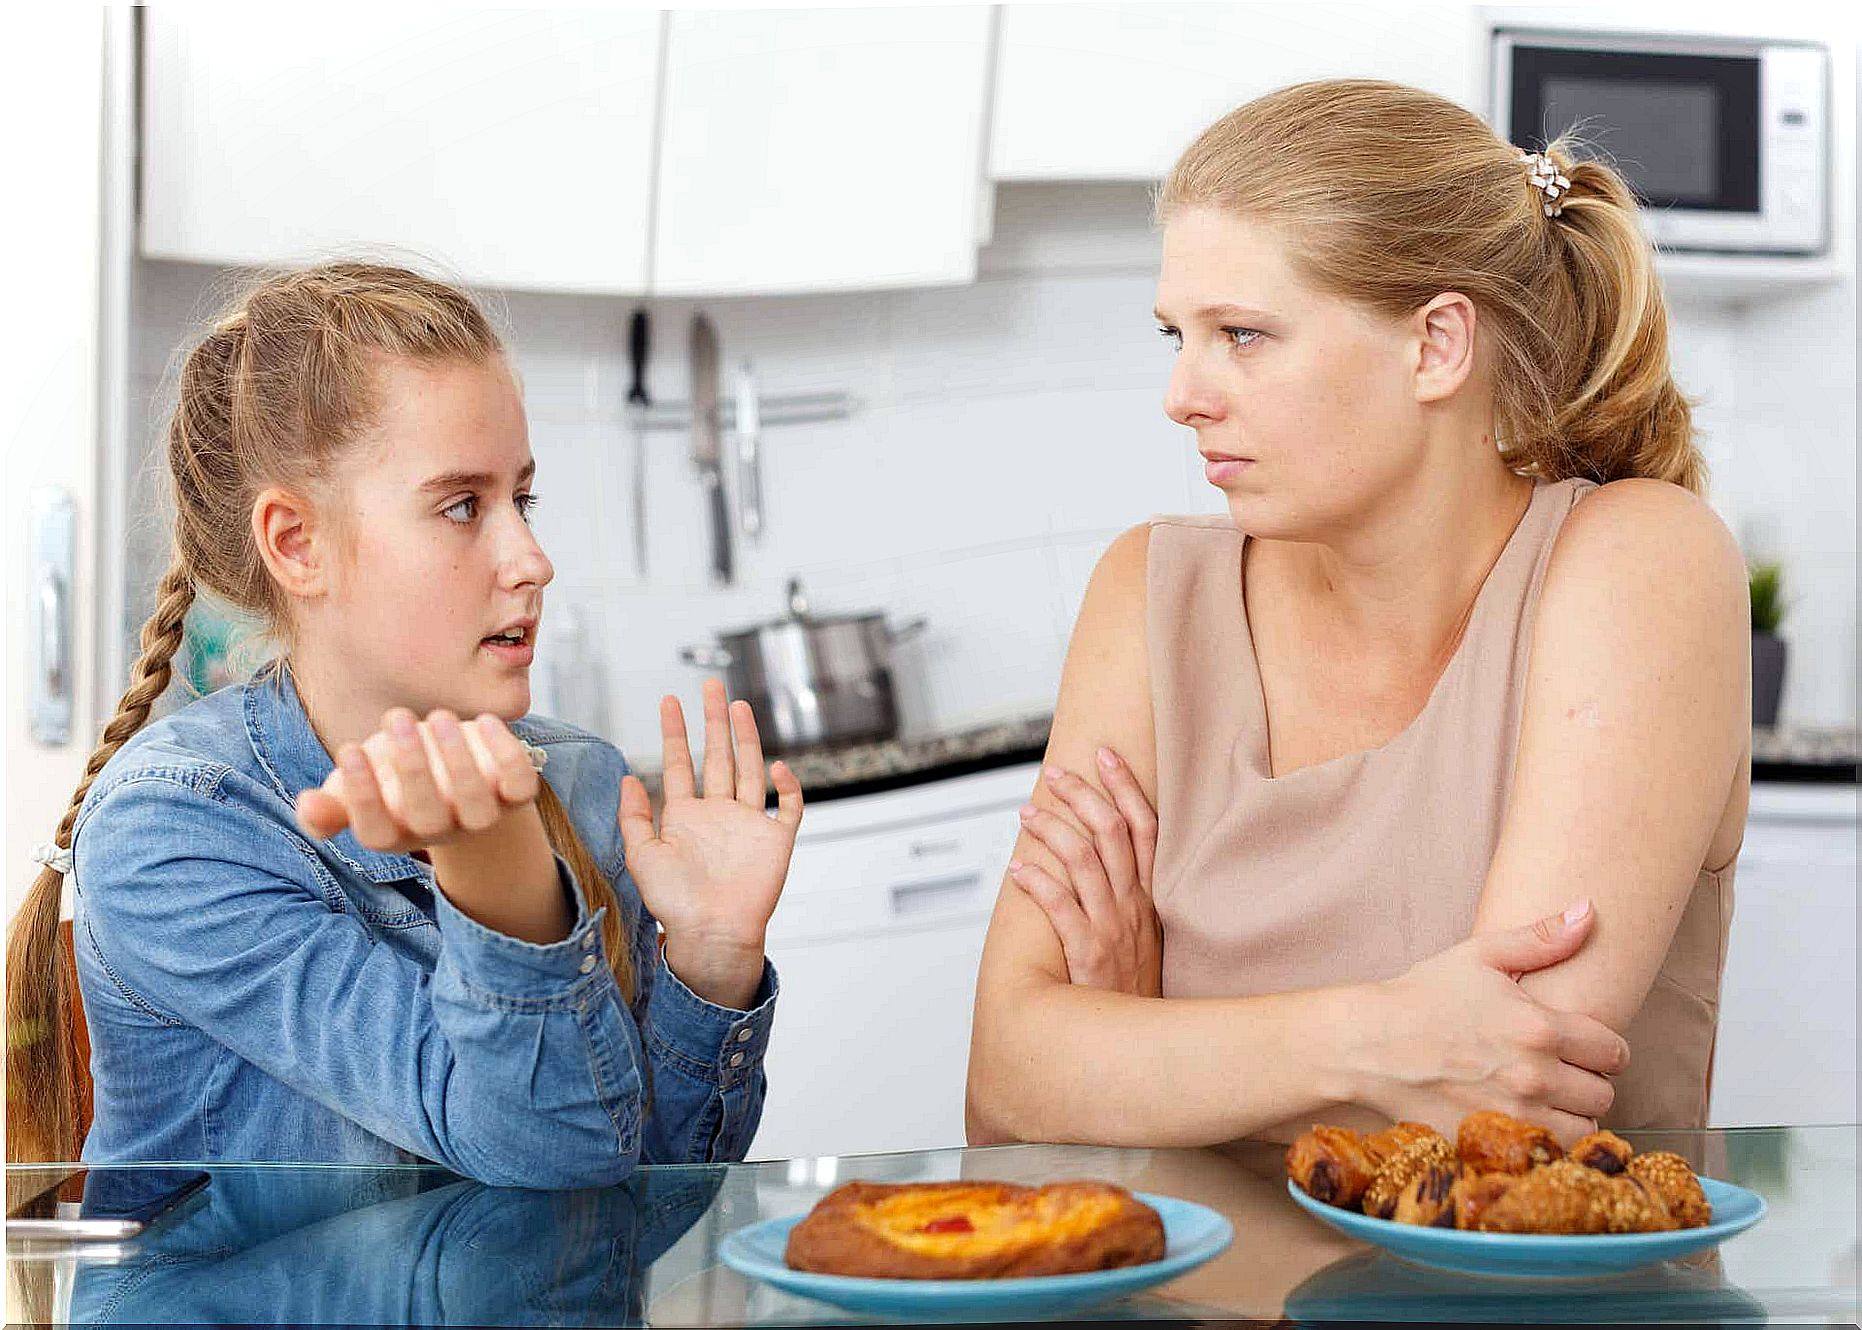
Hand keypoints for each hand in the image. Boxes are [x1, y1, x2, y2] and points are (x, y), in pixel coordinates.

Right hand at [296, 708, 544, 853]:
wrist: (457, 779)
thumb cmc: (394, 781)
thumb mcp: (358, 790)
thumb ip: (333, 802)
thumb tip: (306, 805)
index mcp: (397, 833)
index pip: (377, 833)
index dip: (363, 797)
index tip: (349, 750)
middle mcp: (441, 832)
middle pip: (428, 819)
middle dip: (411, 768)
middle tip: (396, 717)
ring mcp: (482, 816)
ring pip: (477, 806)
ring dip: (457, 760)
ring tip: (438, 716)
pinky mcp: (516, 794)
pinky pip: (521, 784)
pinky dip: (508, 755)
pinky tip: (485, 721)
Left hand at [618, 679, 802, 1007]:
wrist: (712, 933)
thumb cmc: (675, 903)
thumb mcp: (642, 856)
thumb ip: (634, 817)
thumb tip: (628, 778)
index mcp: (686, 816)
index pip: (680, 764)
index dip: (675, 732)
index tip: (669, 701)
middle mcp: (718, 814)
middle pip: (718, 756)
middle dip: (713, 721)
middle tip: (711, 686)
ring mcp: (749, 824)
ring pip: (749, 770)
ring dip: (745, 738)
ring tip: (738, 706)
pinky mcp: (776, 840)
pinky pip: (788, 807)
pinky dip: (787, 787)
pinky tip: (778, 768)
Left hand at [1009, 747, 1161, 996]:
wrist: (1137, 1044)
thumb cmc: (1133, 992)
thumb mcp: (1145, 939)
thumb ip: (1128, 900)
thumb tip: (1098, 859)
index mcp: (1151, 899)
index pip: (1146, 828)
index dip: (1125, 787)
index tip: (1105, 756)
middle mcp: (1135, 907)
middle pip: (1113, 833)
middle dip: (1083, 795)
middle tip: (1054, 775)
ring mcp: (1114, 930)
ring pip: (1084, 863)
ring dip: (1052, 831)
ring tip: (1025, 814)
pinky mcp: (1090, 956)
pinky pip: (1063, 909)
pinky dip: (1039, 884)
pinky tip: (1016, 870)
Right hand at [1360, 900, 1630, 1143]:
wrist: (1368, 1046)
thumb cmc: (1423, 996)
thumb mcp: (1479, 955)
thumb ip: (1540, 938)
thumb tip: (1589, 911)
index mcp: (1539, 1028)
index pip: (1614, 1051)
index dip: (1603, 1047)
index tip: (1583, 1046)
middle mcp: (1535, 1076)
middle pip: (1604, 1094)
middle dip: (1587, 1081)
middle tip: (1561, 1072)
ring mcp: (1513, 1116)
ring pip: (1583, 1129)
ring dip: (1572, 1116)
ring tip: (1547, 1100)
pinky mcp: (1492, 1143)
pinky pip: (1546, 1153)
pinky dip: (1545, 1141)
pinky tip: (1523, 1121)